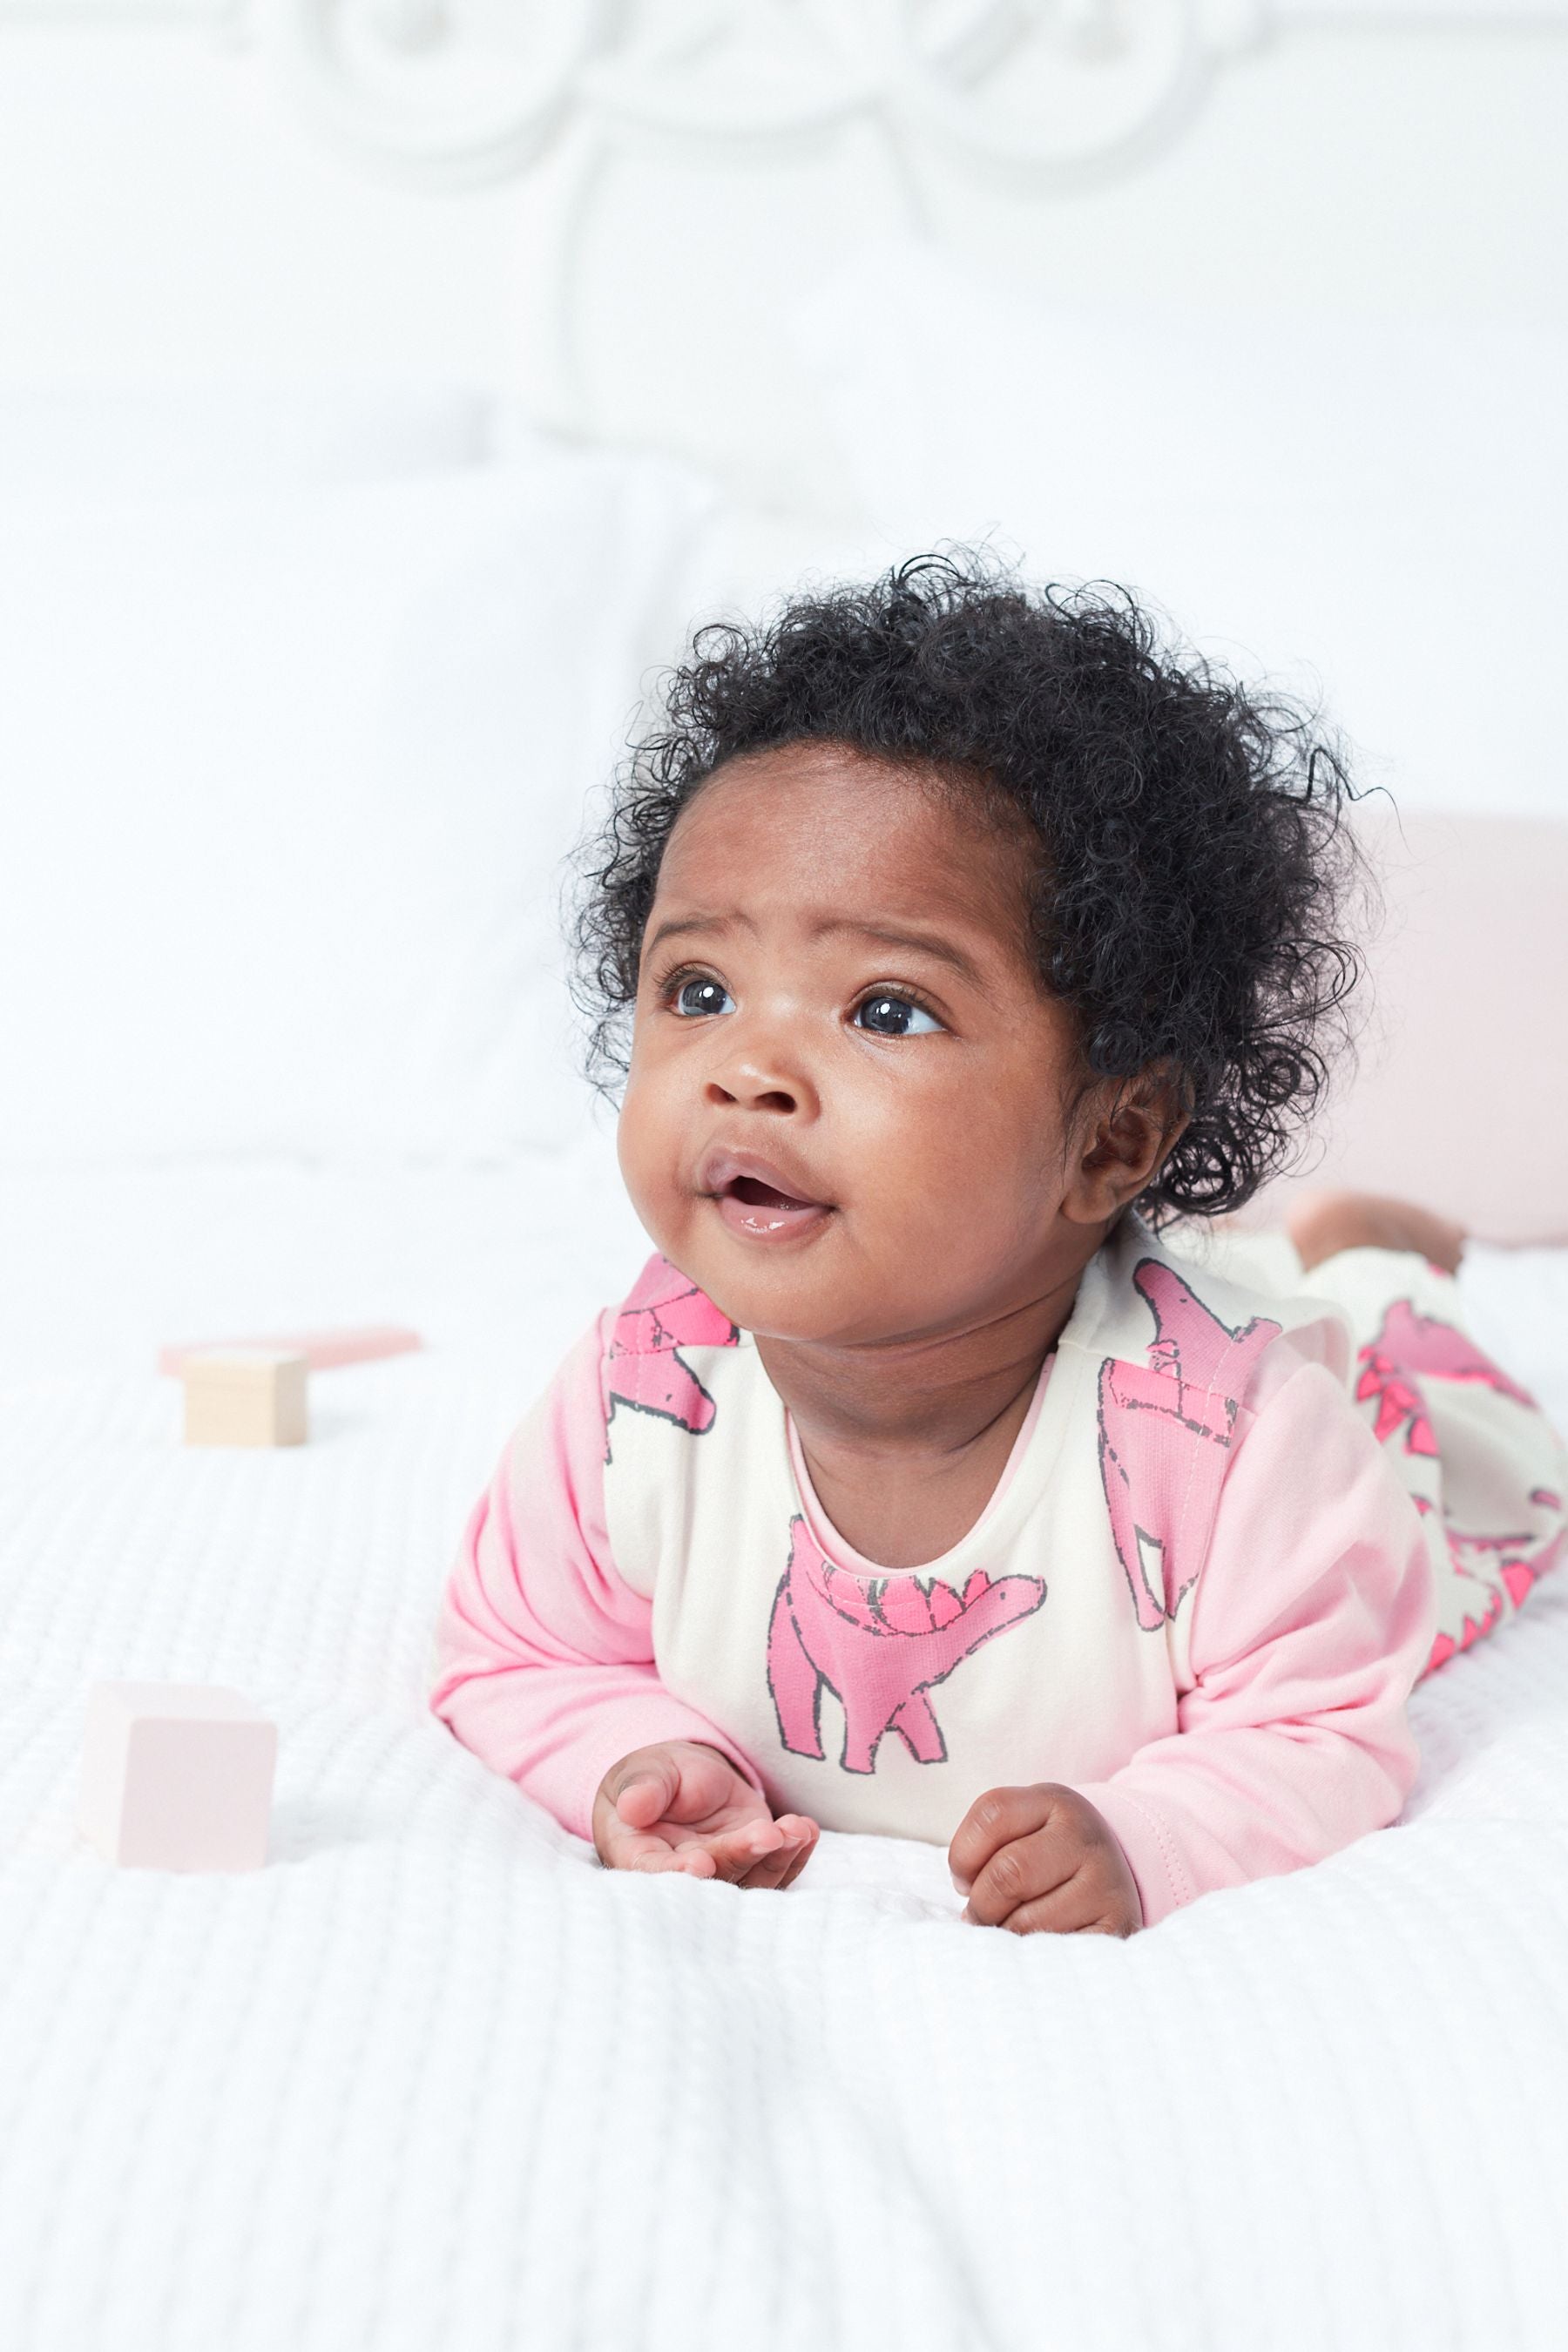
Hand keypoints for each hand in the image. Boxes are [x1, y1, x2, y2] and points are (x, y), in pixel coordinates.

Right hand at [593, 1740, 820, 1888]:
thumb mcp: (643, 1773)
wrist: (683, 1781)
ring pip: (752, 1878)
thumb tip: (632, 1806)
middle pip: (715, 1875)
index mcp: (641, 1858)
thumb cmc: (652, 1779)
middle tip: (767, 1834)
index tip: (702, 1863)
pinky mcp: (754, 1865)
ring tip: (796, 1829)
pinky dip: (796, 1853)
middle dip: (742, 1855)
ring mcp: (724, 1873)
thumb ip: (641, 1789)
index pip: (656, 1872)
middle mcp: (684, 1875)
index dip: (678, 1872)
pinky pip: (777, 1869)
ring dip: (777, 1856)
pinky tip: (806, 1831)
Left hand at [948, 1783, 1141, 1937]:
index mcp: (1056, 1801)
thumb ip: (984, 1848)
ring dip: (1005, 1934)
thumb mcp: (1019, 1832)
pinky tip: (1037, 1945)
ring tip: (1012, 1929)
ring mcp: (1106, 1881)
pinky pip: (1052, 1951)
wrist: (1109, 1882)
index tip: (965, 1879)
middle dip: (982, 1904)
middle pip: (1008, 1872)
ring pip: (1027, 1921)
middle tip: (983, 1915)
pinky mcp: (1117, 1926)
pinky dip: (1033, 1955)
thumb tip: (968, 1899)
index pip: (991, 1814)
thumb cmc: (1046, 1859)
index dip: (963, 1855)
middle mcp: (1086, 1835)